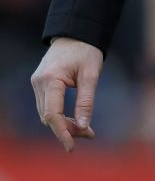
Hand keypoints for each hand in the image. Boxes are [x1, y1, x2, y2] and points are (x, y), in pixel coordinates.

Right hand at [31, 37, 102, 151]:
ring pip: (46, 114)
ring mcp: (37, 83)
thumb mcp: (91, 74)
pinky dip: (59, 116)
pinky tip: (75, 119)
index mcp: (51, 79)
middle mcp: (38, 83)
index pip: (52, 115)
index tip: (72, 147)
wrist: (76, 32)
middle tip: (90, 134)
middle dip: (67, 130)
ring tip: (85, 129)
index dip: (62, 133)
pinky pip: (47, 107)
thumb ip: (86, 101)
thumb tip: (84, 127)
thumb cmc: (86, 50)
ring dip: (64, 124)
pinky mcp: (39, 84)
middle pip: (49, 117)